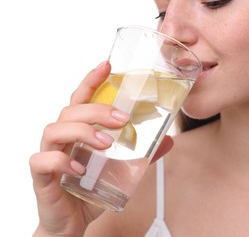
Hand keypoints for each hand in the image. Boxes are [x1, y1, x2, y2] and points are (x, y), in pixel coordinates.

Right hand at [29, 61, 172, 235]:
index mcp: (79, 131)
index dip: (93, 80)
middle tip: (122, 118)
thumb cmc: (91, 188)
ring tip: (106, 144)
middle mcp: (63, 138)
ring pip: (54, 129)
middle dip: (97, 110)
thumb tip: (168, 140)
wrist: (73, 221)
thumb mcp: (122, 168)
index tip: (108, 65)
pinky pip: (43, 161)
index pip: (82, 98)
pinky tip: (80, 168)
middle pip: (71, 111)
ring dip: (83, 132)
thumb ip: (143, 154)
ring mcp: (50, 155)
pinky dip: (61, 160)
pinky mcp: (42, 176)